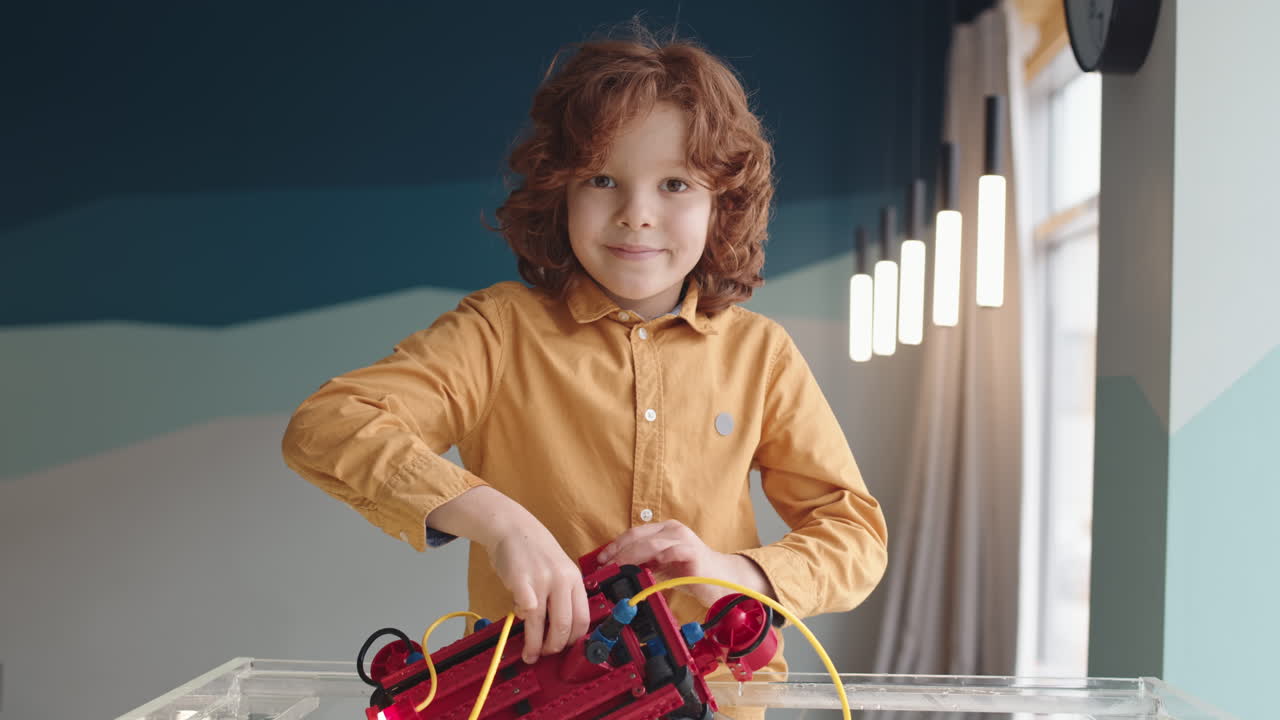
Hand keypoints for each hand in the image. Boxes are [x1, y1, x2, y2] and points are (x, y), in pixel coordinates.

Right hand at [484, 517, 590, 663]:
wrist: (511, 527)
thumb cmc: (534, 549)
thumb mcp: (558, 568)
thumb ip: (561, 594)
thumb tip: (557, 627)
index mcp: (575, 578)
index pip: (583, 617)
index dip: (574, 639)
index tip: (566, 648)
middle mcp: (562, 579)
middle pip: (566, 625)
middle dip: (556, 646)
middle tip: (547, 654)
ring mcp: (542, 580)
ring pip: (543, 623)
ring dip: (536, 645)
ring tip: (530, 654)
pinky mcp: (521, 582)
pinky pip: (525, 612)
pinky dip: (521, 622)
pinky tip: (517, 621)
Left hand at [595, 520, 774, 606]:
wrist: (726, 582)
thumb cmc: (693, 574)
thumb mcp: (663, 567)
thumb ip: (644, 564)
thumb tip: (617, 570)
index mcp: (665, 530)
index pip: (633, 533)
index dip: (615, 545)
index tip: (601, 560)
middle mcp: (674, 531)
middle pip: (638, 536)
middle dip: (618, 552)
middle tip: (604, 567)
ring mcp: (684, 541)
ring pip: (650, 544)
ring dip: (630, 557)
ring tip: (617, 570)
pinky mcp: (694, 554)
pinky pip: (672, 553)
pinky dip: (657, 559)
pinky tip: (645, 570)